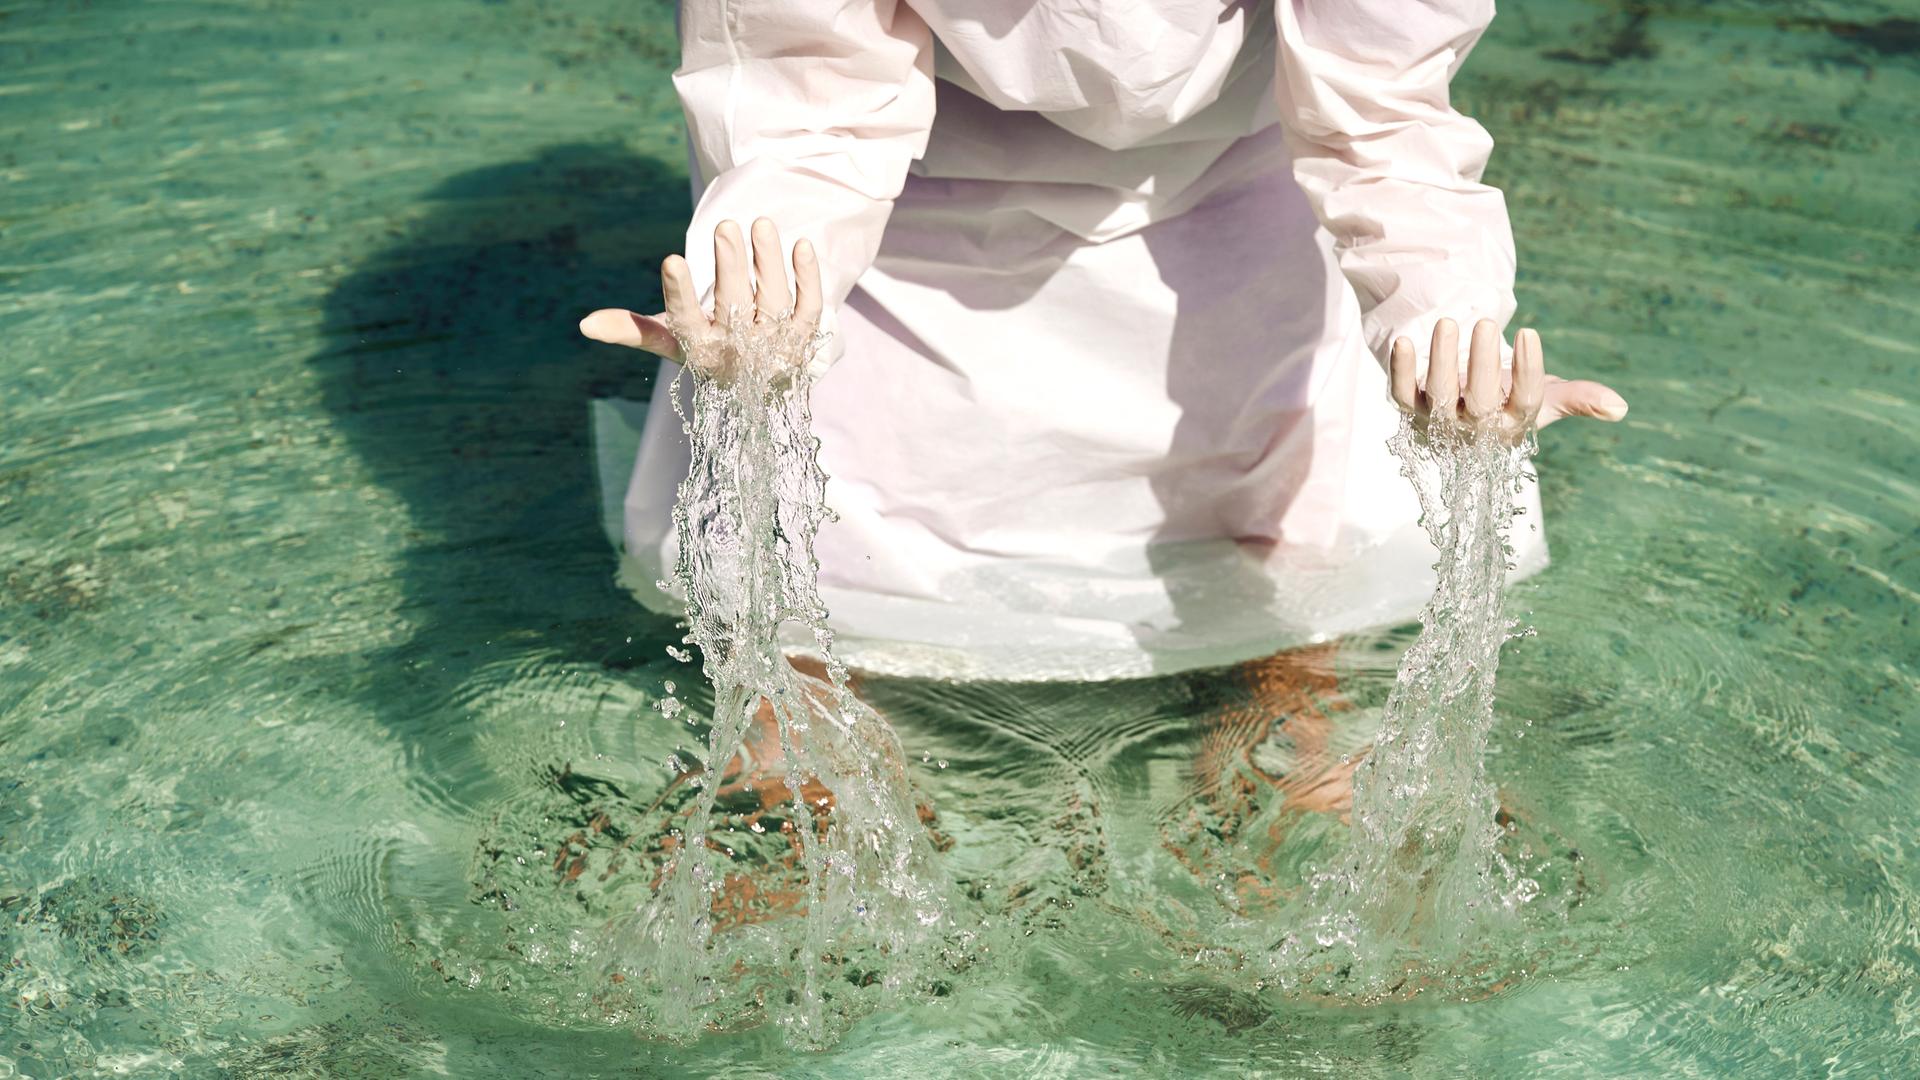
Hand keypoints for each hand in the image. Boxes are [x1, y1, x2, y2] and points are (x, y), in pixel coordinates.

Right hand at [579, 218, 821, 380]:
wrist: (763, 389)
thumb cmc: (709, 351)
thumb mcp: (673, 342)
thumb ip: (634, 329)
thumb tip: (584, 324)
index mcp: (701, 349)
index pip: (685, 321)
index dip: (678, 293)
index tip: (671, 260)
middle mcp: (738, 350)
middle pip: (733, 304)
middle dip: (729, 266)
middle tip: (725, 226)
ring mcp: (774, 344)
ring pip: (772, 300)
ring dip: (768, 262)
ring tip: (760, 224)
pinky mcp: (803, 337)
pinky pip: (809, 306)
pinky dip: (808, 278)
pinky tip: (801, 246)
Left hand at [1390, 319, 1627, 440]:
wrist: (1457, 416)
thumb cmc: (1507, 399)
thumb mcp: (1544, 398)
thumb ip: (1578, 399)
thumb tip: (1620, 407)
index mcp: (1512, 425)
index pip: (1524, 403)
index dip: (1529, 371)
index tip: (1529, 333)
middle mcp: (1473, 428)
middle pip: (1477, 402)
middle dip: (1481, 363)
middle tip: (1487, 323)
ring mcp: (1437, 419)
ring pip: (1435, 396)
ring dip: (1440, 359)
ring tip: (1449, 322)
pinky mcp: (1407, 406)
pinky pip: (1398, 392)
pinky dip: (1399, 368)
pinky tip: (1403, 340)